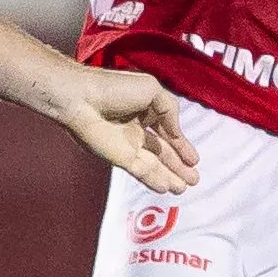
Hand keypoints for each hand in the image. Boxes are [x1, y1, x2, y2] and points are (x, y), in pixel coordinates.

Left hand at [48, 67, 199, 194]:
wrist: (83, 99)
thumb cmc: (114, 88)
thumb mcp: (152, 89)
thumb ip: (170, 109)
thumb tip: (177, 132)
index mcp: (145, 110)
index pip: (167, 132)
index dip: (182, 145)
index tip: (194, 160)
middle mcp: (137, 130)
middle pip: (163, 152)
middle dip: (179, 166)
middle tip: (194, 179)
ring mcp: (129, 145)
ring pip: (155, 165)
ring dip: (170, 176)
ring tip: (185, 188)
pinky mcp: (120, 158)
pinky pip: (142, 171)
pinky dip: (154, 180)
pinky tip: (167, 187)